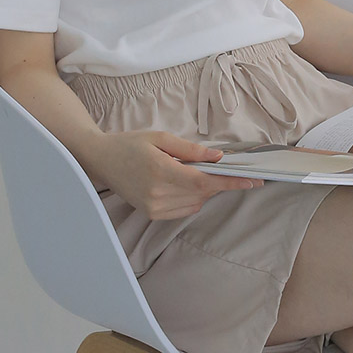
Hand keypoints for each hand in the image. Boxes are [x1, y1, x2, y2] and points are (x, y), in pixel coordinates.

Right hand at [80, 130, 256, 220]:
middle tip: (215, 167)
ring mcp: (155, 208)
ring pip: (196, 203)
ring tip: (183, 172)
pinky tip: (178, 184)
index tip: (252, 182)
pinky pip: (185, 209)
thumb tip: (218, 158)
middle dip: (215, 181)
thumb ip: (191, 149)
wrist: (101, 160)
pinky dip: (191, 198)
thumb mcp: (160, 137)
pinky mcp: (153, 215)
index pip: (204, 181)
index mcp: (160, 171)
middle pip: (203, 193)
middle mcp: (158, 194)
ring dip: (201, 189)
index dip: (230, 183)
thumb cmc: (130, 144)